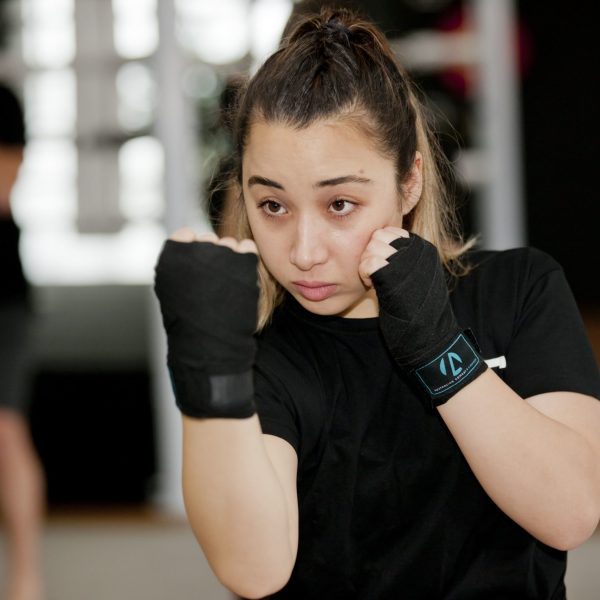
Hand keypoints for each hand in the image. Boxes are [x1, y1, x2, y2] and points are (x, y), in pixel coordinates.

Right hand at [154, 228, 259, 417]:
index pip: (185, 236)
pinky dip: (247, 260)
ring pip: (229, 244)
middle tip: (214, 285)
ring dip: (231, 259)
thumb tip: (187, 237)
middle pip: (208, 240)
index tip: (196, 271)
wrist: (211, 346)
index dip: (192, 251)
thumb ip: (179, 262)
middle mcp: (195, 249)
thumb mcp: (172, 289)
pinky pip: (248, 248)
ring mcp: (221, 253)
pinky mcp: (244, 261)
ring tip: (227, 288)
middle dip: (212, 256)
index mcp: (172, 255)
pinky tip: (242, 281)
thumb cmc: (189, 322)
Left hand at [368, 232, 486, 406]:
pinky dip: (364, 275)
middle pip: (378, 236)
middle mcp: (418, 251)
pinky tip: (371, 287)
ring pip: (371, 247)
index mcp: (425, 248)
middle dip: (370, 254)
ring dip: (366, 265)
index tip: (383, 268)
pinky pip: (368, 263)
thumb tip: (378, 243)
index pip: (389, 231)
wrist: (430, 338)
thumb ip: (401, 259)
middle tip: (376, 276)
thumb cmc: (420, 313)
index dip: (380, 248)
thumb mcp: (416, 277)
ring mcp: (407, 262)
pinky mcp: (394, 276)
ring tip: (375, 282)